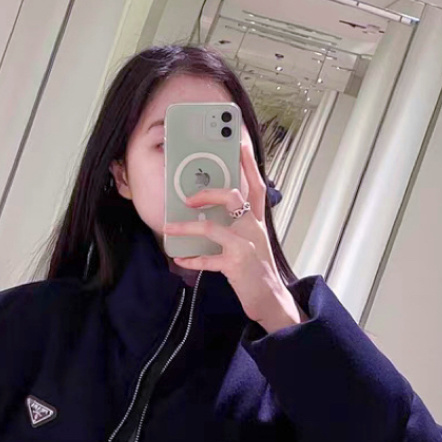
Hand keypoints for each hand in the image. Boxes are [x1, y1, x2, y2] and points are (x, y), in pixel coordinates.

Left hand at [163, 129, 304, 333]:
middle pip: (233, 196)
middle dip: (209, 192)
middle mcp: (253, 228)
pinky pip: (208, 259)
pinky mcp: (236, 264)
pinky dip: (191, 259)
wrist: (271, 299)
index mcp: (257, 221)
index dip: (248, 163)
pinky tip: (179, 259)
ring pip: (212, 227)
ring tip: (169, 227)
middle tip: (189, 197)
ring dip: (187, 227)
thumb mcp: (254, 243)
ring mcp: (245, 245)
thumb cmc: (258, 271)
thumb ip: (239, 226)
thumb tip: (211, 214)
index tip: (239, 142)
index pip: (256, 185)